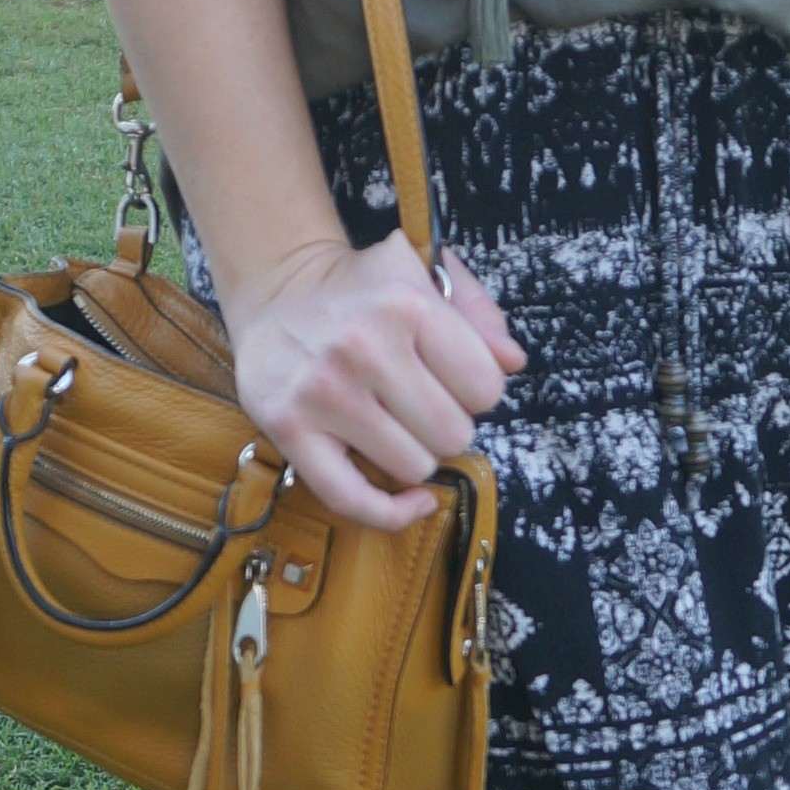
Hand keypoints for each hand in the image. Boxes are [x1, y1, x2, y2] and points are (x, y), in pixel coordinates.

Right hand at [222, 229, 525, 531]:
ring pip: (414, 467)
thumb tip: (513, 363)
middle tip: (423, 403)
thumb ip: (479, 315)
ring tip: (395, 424)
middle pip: (453, 434)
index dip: (479, 391)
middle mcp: (364, 348)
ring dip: (416, 455)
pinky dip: (391, 512)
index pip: (485, 388)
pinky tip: (413, 501)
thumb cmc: (363, 288)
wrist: (276, 287)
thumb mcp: (425, 276)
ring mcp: (324, 393)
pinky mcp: (288, 428)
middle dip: (448, 425)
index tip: (455, 380)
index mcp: (407, 306)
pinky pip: (352, 500)